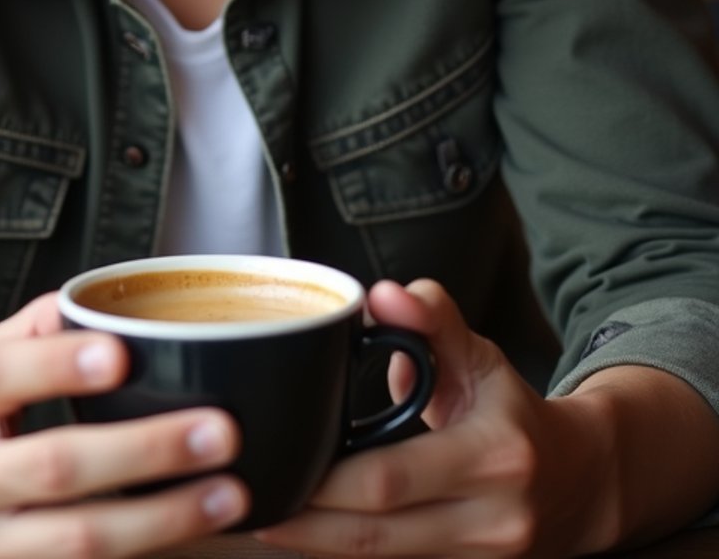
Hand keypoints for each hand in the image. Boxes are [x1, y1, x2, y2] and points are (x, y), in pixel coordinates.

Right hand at [0, 292, 248, 558]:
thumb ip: (34, 328)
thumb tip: (95, 301)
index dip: (57, 366)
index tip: (120, 354)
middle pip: (56, 467)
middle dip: (145, 449)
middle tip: (219, 430)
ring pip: (80, 540)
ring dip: (164, 518)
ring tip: (229, 492)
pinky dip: (147, 554)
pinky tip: (195, 535)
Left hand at [253, 278, 612, 558]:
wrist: (579, 482)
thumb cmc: (511, 409)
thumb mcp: (481, 355)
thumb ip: (432, 319)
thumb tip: (382, 294)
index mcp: (497, 456)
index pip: (392, 479)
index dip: (325, 481)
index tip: (275, 463)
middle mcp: (493, 520)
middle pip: (376, 534)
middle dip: (306, 521)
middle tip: (247, 497)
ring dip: (315, 544)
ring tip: (262, 516)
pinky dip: (344, 551)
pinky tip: (305, 533)